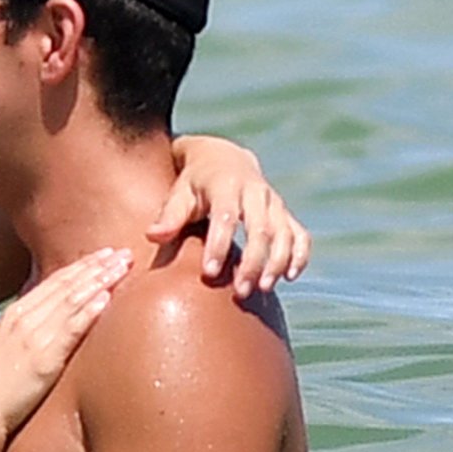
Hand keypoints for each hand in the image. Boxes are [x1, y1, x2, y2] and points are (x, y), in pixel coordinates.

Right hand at [0, 247, 132, 446]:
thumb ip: (19, 333)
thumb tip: (36, 327)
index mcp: (15, 315)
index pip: (54, 282)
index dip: (81, 266)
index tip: (103, 255)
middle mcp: (25, 319)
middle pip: (67, 284)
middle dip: (97, 266)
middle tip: (123, 252)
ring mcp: (34, 336)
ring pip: (73, 300)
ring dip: (100, 280)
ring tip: (123, 266)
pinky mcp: (44, 358)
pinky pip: (70, 329)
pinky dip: (88, 311)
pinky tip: (106, 298)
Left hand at [153, 135, 309, 299]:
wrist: (223, 159)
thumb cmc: (194, 184)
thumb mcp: (179, 194)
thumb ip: (169, 216)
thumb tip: (152, 236)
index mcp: (226, 185)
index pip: (226, 216)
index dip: (219, 245)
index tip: (209, 272)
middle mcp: (256, 192)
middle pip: (261, 229)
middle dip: (252, 262)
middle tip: (240, 292)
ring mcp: (274, 203)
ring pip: (284, 233)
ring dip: (276, 263)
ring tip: (262, 289)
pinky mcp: (285, 214)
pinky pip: (300, 235)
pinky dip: (299, 255)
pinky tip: (289, 277)